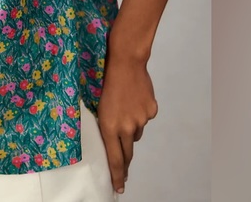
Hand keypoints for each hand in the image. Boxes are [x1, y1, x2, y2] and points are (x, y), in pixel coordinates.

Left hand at [96, 55, 158, 194]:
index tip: (120, 187)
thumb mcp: (98, 105)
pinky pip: (145, 118)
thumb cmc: (104, 79)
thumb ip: (106, 124)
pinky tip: (134, 99)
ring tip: (124, 110)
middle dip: (125, 161)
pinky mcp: (152, 111)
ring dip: (131, 129)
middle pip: (128, 152)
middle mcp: (127, 127)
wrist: (125, 62)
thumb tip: (111, 136)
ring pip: (136, 132)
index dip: (118, 175)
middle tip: (123, 170)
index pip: (115, 158)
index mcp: (109, 126)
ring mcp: (141, 119)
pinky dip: (139, 113)